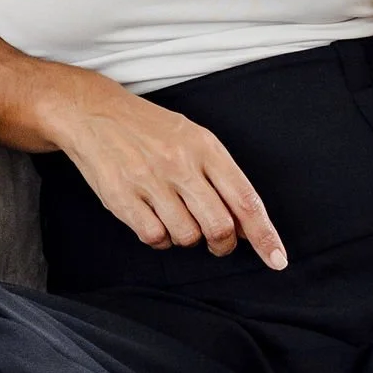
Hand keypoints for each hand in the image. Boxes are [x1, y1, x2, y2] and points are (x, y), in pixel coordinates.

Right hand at [48, 77, 287, 267]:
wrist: (94, 113)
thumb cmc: (151, 129)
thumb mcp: (193, 138)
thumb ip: (222, 178)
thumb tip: (247, 224)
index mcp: (205, 148)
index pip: (245, 199)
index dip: (265, 235)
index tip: (277, 260)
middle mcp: (180, 165)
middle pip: (220, 227)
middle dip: (223, 243)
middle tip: (217, 241)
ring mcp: (150, 183)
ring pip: (187, 237)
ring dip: (187, 238)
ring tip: (176, 216)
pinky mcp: (122, 199)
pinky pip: (155, 238)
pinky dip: (160, 237)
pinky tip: (154, 218)